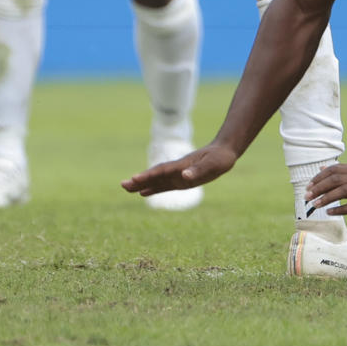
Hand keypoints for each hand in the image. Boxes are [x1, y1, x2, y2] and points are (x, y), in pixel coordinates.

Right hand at [122, 142, 237, 195]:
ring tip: (127, 189)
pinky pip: (164, 186)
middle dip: (139, 180)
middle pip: (154, 175)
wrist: (224, 152)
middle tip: (122, 185)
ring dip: (142, 185)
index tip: (134, 179)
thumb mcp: (213, 165)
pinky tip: (143, 193)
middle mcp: (176, 170)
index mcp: (181, 165)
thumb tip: (184, 176)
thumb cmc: (219, 158)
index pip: (161, 171)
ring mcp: (177, 175)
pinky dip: (153, 189)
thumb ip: (198, 170)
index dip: (148, 176)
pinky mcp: (181, 181)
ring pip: (156, 181)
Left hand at [304, 162, 346, 215]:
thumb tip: (322, 167)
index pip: (333, 170)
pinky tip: (330, 212)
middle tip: (307, 196)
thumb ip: (342, 169)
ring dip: (327, 198)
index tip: (308, 186)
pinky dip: (341, 209)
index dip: (319, 178)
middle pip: (335, 180)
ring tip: (315, 204)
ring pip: (342, 191)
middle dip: (319, 188)